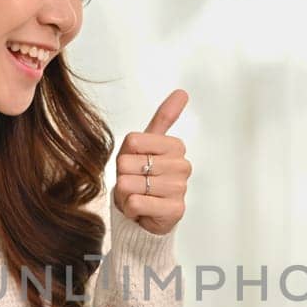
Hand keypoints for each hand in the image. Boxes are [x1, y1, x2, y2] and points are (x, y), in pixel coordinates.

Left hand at [113, 89, 191, 235]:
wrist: (145, 215)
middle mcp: (182, 165)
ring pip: (130, 184)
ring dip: (126, 194)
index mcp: (176, 146)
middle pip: (128, 163)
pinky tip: (141, 210)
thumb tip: (183, 92)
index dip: (125, 154)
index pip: (133, 140)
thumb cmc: (143, 176)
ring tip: (138, 196)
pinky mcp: (175, 210)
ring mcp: (180, 188)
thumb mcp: (145, 145)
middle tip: (136, 184)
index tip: (136, 163)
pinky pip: (136, 203)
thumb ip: (164, 118)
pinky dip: (130, 208)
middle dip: (124, 176)